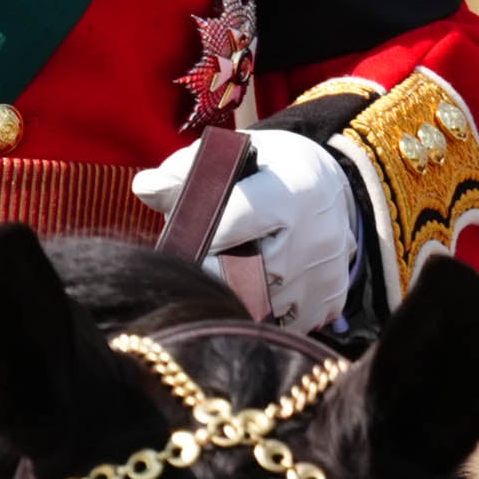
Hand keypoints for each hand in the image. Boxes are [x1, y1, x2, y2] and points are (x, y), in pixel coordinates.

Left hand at [132, 133, 358, 331]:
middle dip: (214, 271)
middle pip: (242, 274)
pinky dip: (265, 312)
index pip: (232, 222)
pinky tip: (260, 290)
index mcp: (290, 190)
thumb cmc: (272, 169)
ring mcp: (325, 272)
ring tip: (234, 271)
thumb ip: (187, 171)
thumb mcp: (237, 154)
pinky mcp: (331, 299)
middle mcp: (315, 234)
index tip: (181, 240)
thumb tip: (144, 187)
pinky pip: (281, 324)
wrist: (333, 186)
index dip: (197, 234)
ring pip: (259, 305)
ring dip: (238, 294)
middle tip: (202, 261)